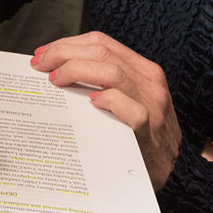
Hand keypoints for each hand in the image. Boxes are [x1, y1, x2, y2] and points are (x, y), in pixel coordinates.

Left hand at [34, 32, 181, 188]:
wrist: (173, 170)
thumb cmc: (141, 135)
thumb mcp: (129, 99)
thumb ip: (104, 82)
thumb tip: (57, 68)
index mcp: (143, 70)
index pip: (101, 42)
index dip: (68, 44)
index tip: (44, 54)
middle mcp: (149, 82)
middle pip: (101, 51)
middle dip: (63, 53)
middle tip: (40, 64)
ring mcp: (152, 105)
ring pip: (112, 72)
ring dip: (76, 71)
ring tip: (56, 80)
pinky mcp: (150, 130)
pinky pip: (131, 109)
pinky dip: (109, 100)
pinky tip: (91, 103)